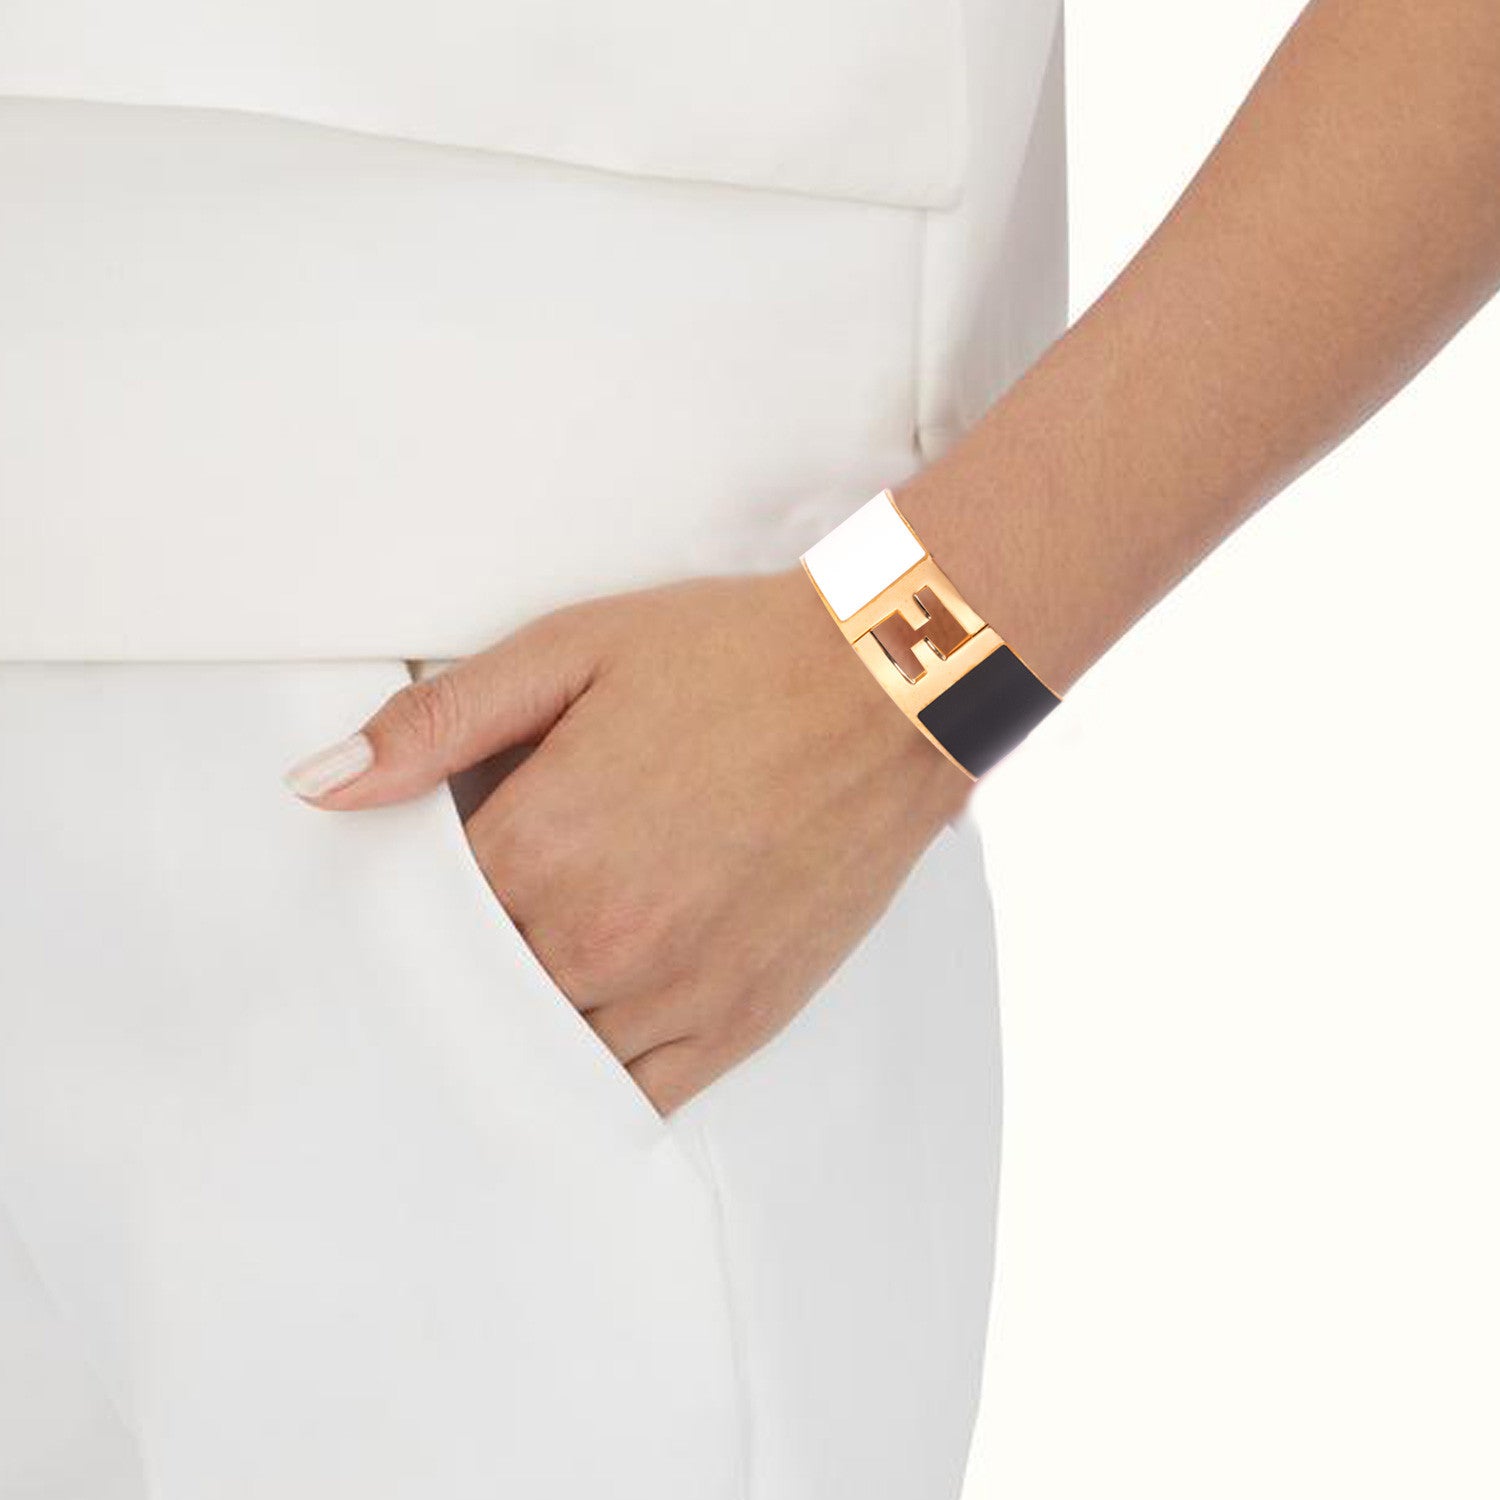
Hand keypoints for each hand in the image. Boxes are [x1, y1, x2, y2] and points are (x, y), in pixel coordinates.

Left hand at [282, 568, 972, 1113]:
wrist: (884, 689)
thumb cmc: (728, 660)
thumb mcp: (569, 652)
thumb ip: (436, 724)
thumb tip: (319, 783)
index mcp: (540, 846)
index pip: (421, 924)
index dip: (407, 912)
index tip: (413, 899)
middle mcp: (598, 939)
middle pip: (477, 1001)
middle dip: (459, 977)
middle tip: (460, 953)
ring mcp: (674, 991)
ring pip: (549, 1059)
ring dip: (522, 1033)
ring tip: (523, 994)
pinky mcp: (741, 1020)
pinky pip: (639, 1098)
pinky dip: (597, 1086)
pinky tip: (580, 1056)